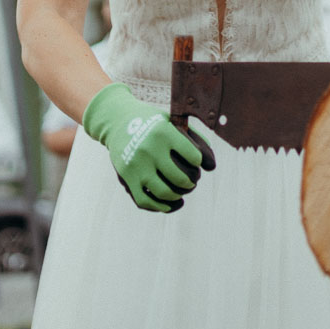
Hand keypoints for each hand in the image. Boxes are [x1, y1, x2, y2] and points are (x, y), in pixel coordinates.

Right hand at [81, 82, 214, 212]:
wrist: (118, 121)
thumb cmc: (153, 122)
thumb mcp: (172, 121)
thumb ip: (194, 139)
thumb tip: (211, 166)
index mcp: (164, 133)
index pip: (193, 156)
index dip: (198, 161)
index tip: (195, 161)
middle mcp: (149, 149)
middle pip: (180, 177)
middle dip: (191, 182)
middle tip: (192, 180)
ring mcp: (136, 166)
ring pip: (164, 193)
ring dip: (177, 195)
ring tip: (181, 190)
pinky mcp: (126, 178)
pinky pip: (145, 201)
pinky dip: (160, 206)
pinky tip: (169, 203)